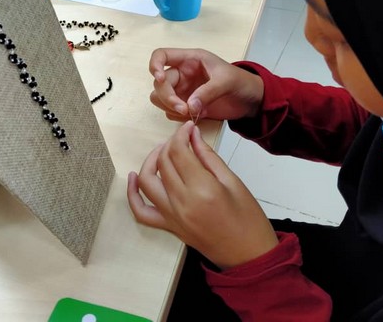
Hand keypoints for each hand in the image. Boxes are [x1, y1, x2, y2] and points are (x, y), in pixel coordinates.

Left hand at [127, 121, 277, 269]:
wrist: (249, 255)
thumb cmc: (248, 219)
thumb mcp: (233, 181)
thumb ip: (209, 157)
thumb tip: (193, 136)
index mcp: (202, 189)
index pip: (179, 152)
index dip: (181, 134)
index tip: (188, 127)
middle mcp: (182, 203)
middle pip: (163, 163)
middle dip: (170, 143)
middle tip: (181, 137)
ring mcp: (172, 216)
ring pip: (147, 182)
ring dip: (150, 161)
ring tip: (163, 152)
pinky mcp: (169, 227)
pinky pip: (141, 212)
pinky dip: (133, 194)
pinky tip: (134, 178)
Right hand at [149, 48, 263, 122]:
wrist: (251, 101)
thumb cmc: (241, 82)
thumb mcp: (227, 81)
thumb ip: (208, 91)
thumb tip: (189, 106)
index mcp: (190, 60)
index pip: (161, 55)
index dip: (154, 65)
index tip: (160, 79)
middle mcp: (182, 74)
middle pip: (159, 83)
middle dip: (168, 97)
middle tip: (184, 110)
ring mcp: (182, 91)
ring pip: (159, 98)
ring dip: (169, 108)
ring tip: (189, 113)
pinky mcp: (185, 106)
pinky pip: (170, 112)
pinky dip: (177, 116)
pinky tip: (194, 116)